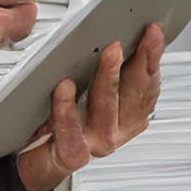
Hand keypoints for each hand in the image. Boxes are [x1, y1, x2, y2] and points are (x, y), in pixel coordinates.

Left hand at [17, 24, 163, 190]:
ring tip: (109, 55)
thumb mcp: (92, 90)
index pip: (147, 82)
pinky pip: (73, 132)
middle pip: (133, 94)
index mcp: (129, 113)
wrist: (37, 158)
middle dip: (137, 63)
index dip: (152, 57)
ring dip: (109, 79)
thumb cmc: (65, 120)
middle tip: (133, 37)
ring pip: (107, 111)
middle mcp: (117, 129)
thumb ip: (109, 68)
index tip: (153, 33)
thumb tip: (117, 32)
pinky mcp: (72, 154)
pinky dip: (68, 109)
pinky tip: (65, 88)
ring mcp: (96, 143)